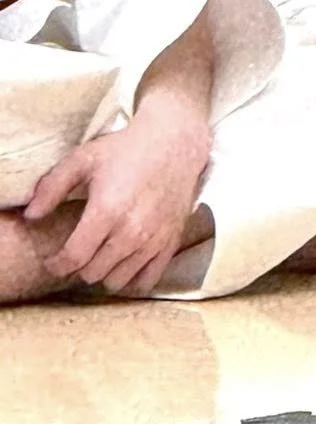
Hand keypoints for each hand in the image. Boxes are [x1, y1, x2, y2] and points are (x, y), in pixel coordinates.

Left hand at [25, 106, 211, 294]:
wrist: (175, 142)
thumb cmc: (127, 149)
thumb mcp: (84, 159)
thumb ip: (52, 187)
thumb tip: (32, 215)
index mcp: (106, 211)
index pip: (73, 258)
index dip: (57, 264)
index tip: (54, 260)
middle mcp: (131, 231)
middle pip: (93, 273)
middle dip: (80, 265)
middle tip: (80, 251)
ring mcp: (154, 239)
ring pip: (118, 281)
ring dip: (105, 272)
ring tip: (102, 255)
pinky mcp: (171, 242)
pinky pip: (147, 280)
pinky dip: (132, 278)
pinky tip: (125, 262)